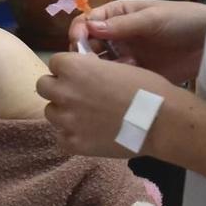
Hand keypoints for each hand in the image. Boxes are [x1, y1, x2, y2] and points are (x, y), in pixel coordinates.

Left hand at [39, 50, 180, 158]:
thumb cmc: (146, 87)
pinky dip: (72, 136)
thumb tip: (83, 70)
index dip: (68, 68)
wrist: (162, 121)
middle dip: (58, 88)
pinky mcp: (73, 143)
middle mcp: (64, 92)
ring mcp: (66, 120)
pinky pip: (61, 137)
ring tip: (87, 116)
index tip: (81, 75)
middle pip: (43, 86)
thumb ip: (91, 68)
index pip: (54, 63)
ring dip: (64, 112)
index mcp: (73, 67)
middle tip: (78, 95)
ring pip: (50, 112)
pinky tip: (90, 134)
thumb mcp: (116, 66)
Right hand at [69, 0, 205, 85]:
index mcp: (117, 15)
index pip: (87, 22)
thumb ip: (123, 24)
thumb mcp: (152, 18)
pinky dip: (116, 81)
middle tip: (93, 64)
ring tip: (118, 71)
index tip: (78, 43)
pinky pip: (117, 79)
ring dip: (102, 69)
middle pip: (89, 46)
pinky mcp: (136, 75)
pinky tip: (131, 78)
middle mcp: (116, 36)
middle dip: (86, 54)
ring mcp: (126, 56)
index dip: (79, 31)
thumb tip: (89, 27)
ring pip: (100, 65)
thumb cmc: (182, 20)